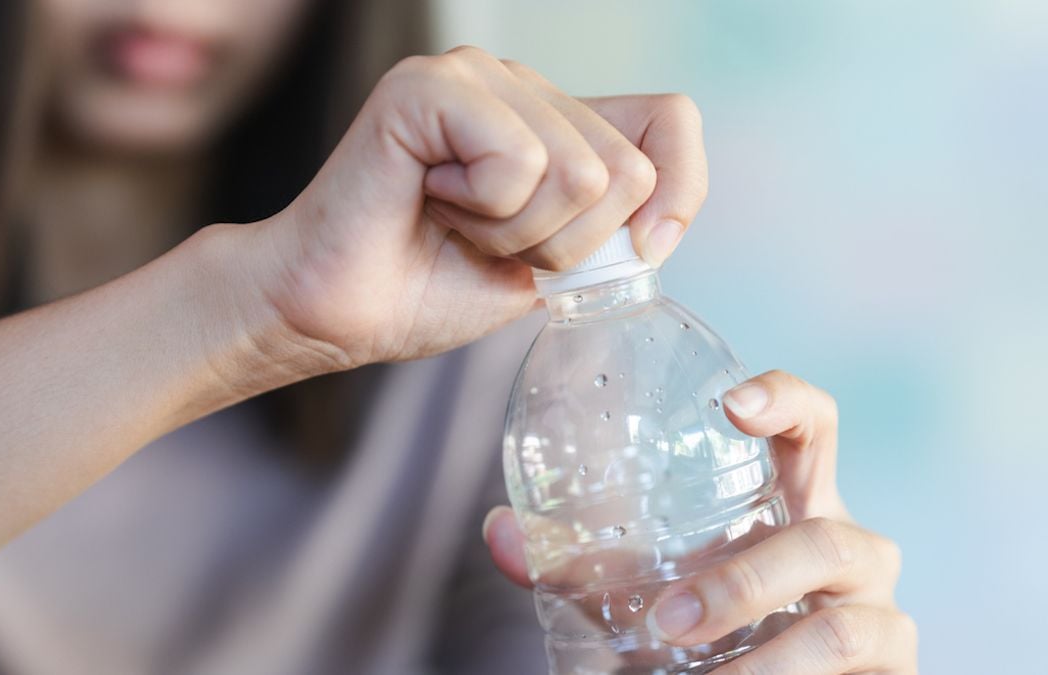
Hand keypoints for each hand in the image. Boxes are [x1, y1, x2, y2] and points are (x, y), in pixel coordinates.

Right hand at [222, 46, 707, 374]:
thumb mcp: (550, 267)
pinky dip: (481, 210)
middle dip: (564, 243)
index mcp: (556, 120)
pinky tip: (428, 198)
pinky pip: (516, 161)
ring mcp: (475, 76)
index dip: (680, 191)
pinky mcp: (429, 86)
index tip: (640, 252)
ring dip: (516, 234)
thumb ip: (609, 231)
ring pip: (577, 172)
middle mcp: (520, 84)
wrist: (336, 313)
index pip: (670, 119)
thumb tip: (658, 221)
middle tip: (488, 243)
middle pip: (626, 168)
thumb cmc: (427, 288)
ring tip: (453, 224)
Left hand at [484, 370, 917, 673]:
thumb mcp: (636, 589)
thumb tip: (500, 532)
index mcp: (789, 501)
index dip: (786, 400)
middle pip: (823, 534)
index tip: (730, 404)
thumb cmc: (698, 626)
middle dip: (742, 582)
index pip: (812, 427)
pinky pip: (853, 673)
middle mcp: (843, 544)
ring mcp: (876, 609)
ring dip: (762, 662)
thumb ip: (575, 561)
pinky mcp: (892, 667)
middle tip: (665, 622)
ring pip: (840, 623)